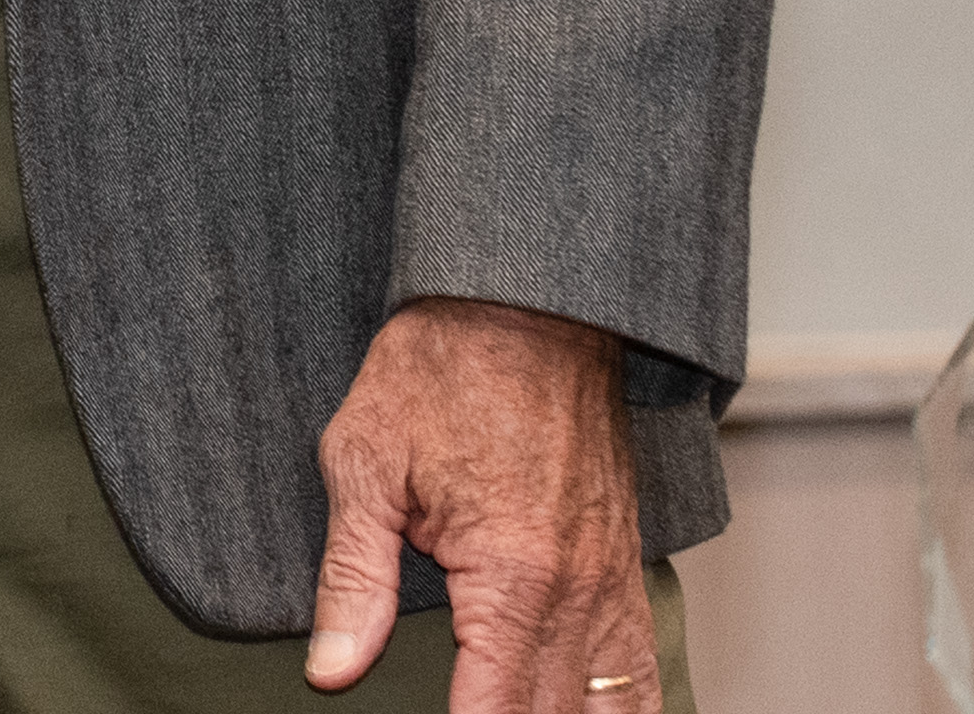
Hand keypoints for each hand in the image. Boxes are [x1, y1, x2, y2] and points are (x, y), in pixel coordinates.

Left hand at [307, 297, 645, 701]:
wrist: (527, 299)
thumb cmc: (439, 369)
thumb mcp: (366, 461)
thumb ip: (353, 579)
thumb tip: (331, 671)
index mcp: (510, 578)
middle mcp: (575, 592)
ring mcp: (610, 580)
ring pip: (613, 706)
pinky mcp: (624, 563)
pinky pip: (641, 663)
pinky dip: (626, 707)